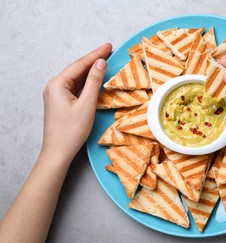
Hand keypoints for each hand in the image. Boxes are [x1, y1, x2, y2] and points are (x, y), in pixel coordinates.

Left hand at [42, 43, 111, 162]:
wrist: (58, 152)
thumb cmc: (71, 131)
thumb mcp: (86, 105)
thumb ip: (93, 82)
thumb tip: (100, 63)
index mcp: (57, 84)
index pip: (80, 64)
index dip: (96, 54)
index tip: (109, 46)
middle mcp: (54, 86)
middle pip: (77, 69)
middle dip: (94, 60)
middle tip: (109, 50)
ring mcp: (56, 94)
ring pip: (77, 78)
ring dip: (91, 70)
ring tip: (105, 61)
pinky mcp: (61, 102)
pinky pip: (75, 87)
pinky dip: (87, 82)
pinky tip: (95, 78)